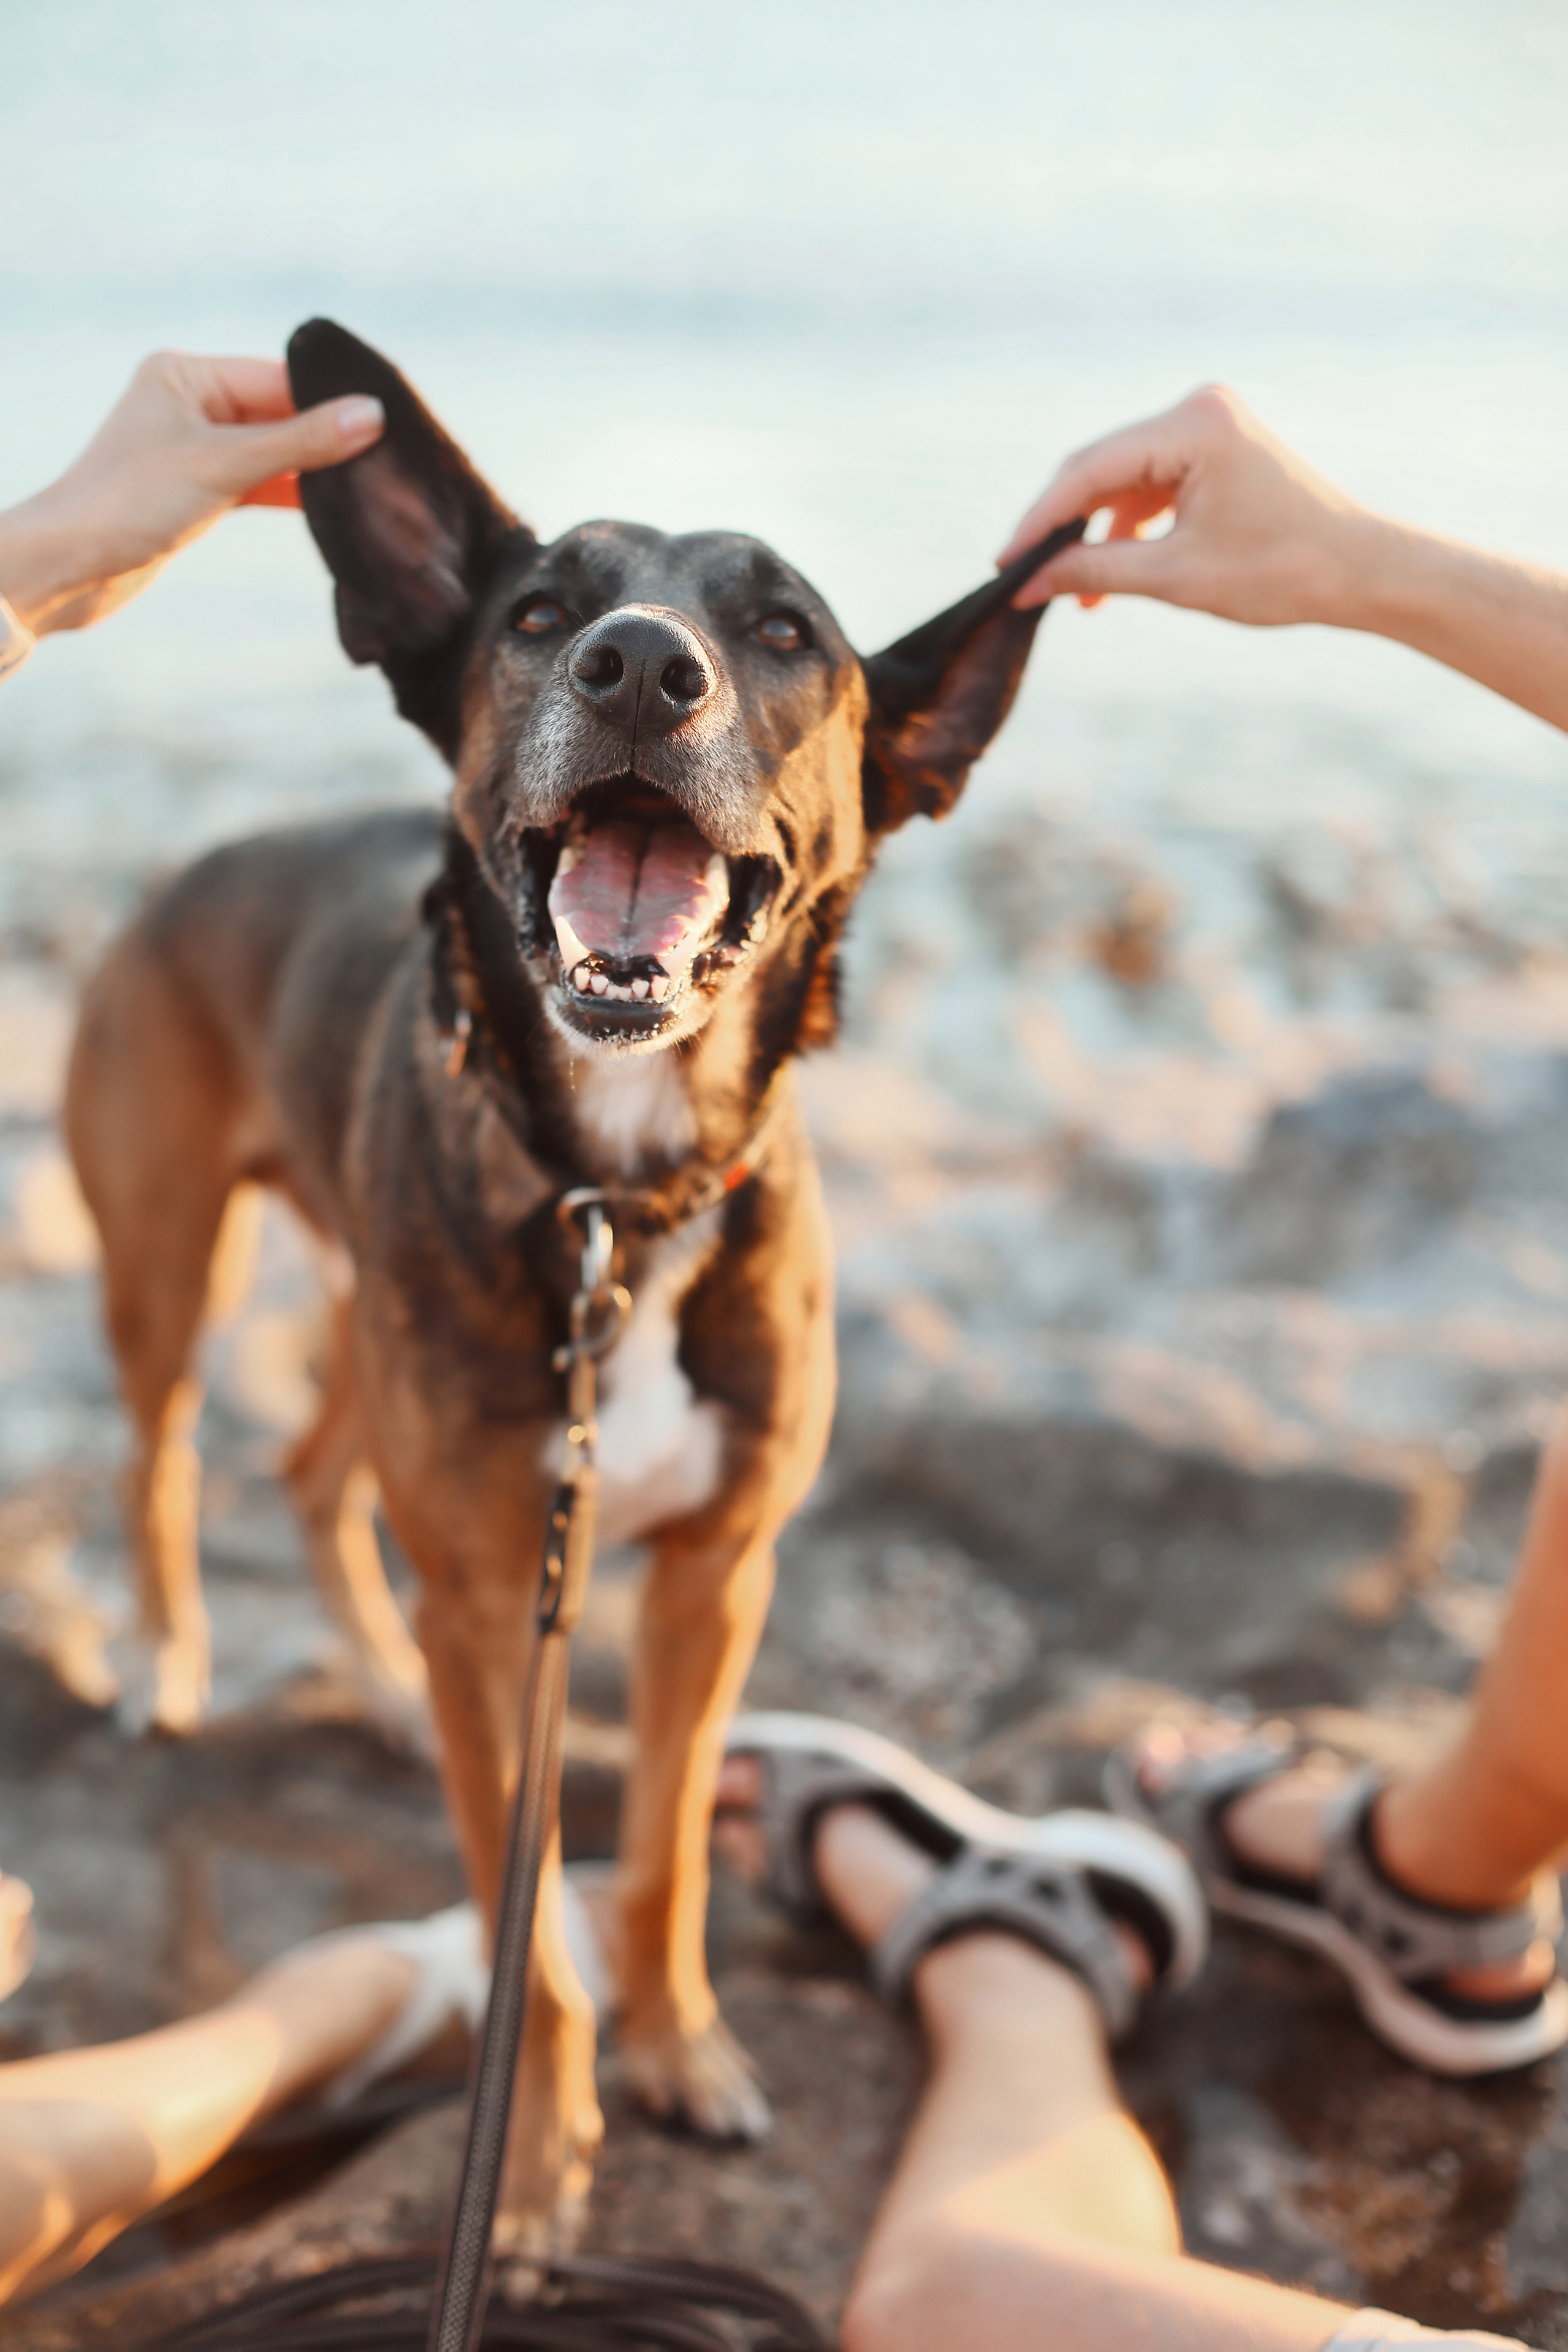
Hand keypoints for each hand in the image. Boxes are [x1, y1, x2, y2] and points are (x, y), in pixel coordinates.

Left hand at [0, 351, 384, 635]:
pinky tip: (332, 508)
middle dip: (328, 437)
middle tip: (388, 457)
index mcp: (185, 375)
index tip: (387, 419)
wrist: (70, 567)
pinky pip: (261, 483)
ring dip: (314, 470)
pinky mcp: (200, 491)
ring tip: (369, 485)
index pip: (278, 378)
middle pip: (280, 413)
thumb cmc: (131, 502)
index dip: (332, 399)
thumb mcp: (224, 465)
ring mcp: (196, 449)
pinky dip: (293, 494)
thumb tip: (371, 416)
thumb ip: (300, 442)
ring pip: (274, 452)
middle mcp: (190, 404)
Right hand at [999, 383, 1366, 624]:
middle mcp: (1198, 409)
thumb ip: (1095, 571)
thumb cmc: (1281, 571)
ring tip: (1072, 592)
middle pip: (1101, 466)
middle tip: (1023, 577)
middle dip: (1062, 526)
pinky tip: (1107, 576)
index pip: (1091, 469)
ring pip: (1122, 479)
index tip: (1005, 564)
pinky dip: (1127, 527)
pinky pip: (1150, 484)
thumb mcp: (1175, 577)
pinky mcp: (1213, 447)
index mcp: (1195, 426)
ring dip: (1095, 534)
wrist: (1357, 570)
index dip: (1041, 521)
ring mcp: (1207, 424)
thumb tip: (1029, 584)